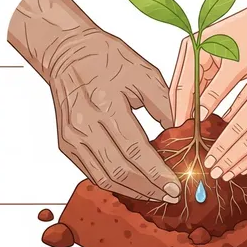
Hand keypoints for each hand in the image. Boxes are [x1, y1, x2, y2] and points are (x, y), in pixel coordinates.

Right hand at [50, 31, 181, 202]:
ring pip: (103, 178)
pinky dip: (114, 182)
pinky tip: (133, 184)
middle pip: (119, 171)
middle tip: (171, 195)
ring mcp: (72, 138)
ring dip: (132, 191)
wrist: (67, 51)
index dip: (157, 174)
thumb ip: (165, 104)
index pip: (135, 151)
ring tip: (154, 194)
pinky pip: (91, 173)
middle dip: (149, 188)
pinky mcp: (66, 144)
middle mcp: (85, 125)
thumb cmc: (107, 57)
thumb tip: (181, 133)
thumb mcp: (144, 72)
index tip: (176, 186)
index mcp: (106, 105)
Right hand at [169, 7, 246, 125]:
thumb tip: (201, 115)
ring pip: (190, 90)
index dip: (181, 110)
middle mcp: (190, 51)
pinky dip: (202, 102)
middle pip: (181, 88)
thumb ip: (216, 91)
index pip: (182, 86)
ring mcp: (198, 56)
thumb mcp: (236, 68)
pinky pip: (201, 87)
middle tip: (183, 137)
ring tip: (192, 132)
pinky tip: (204, 119)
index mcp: (192, 48)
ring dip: (192, 108)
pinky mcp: (208, 63)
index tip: (180, 131)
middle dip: (182, 111)